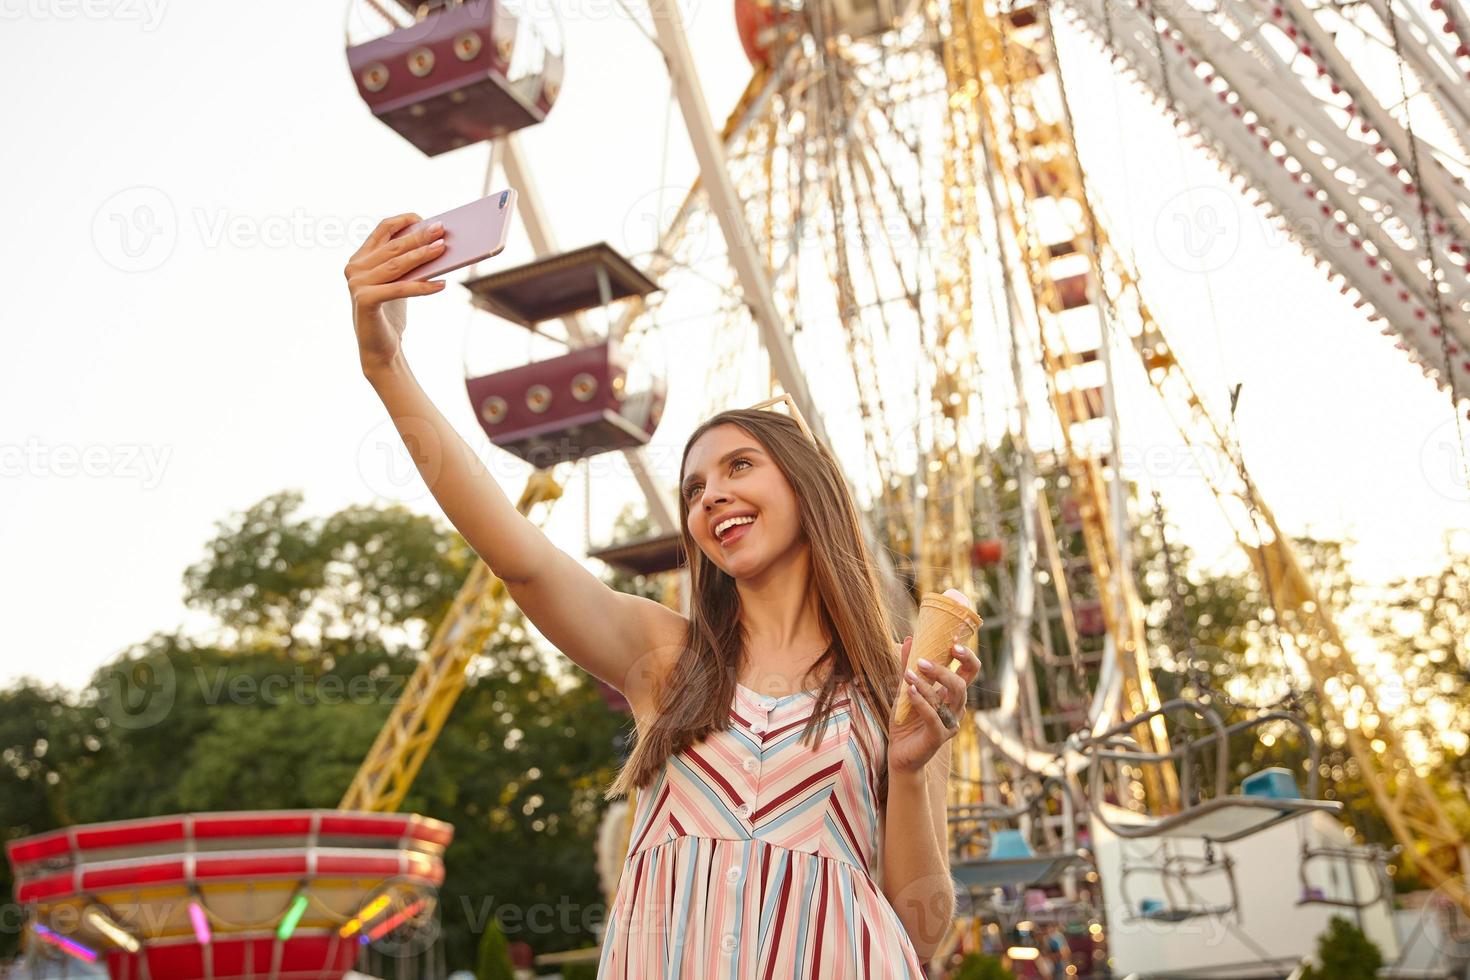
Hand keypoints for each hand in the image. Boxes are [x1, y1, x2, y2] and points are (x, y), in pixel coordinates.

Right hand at [344, 213, 448, 372]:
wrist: (381, 349)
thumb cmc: (391, 312)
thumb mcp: (398, 281)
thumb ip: (405, 262)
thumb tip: (435, 241)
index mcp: (360, 258)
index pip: (381, 229)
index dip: (403, 221)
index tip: (425, 218)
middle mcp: (354, 268)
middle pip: (392, 247)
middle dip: (419, 237)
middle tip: (441, 229)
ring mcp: (356, 284)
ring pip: (397, 265)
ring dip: (423, 255)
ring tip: (443, 249)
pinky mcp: (364, 300)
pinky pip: (400, 289)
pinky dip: (423, 287)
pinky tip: (442, 284)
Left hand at [886, 636, 981, 775]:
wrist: (900, 753)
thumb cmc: (906, 720)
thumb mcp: (906, 690)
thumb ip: (908, 666)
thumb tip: (910, 639)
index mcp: (953, 695)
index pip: (970, 672)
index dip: (967, 657)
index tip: (953, 642)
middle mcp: (956, 709)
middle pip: (961, 685)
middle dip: (944, 670)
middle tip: (922, 661)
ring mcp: (949, 724)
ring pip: (947, 700)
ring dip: (927, 685)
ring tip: (908, 674)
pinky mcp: (938, 737)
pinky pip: (933, 717)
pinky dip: (921, 702)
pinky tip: (909, 691)